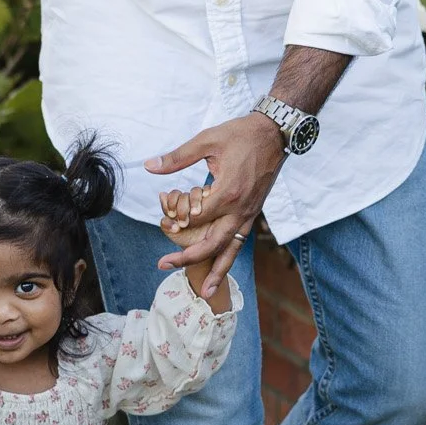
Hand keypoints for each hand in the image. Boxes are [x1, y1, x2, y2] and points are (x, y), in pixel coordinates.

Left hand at [147, 113, 282, 296]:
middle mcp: (240, 209)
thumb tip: (150, 166)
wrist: (275, 133)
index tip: (165, 222)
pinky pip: (240, 240)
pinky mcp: (254, 212)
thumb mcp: (206, 141)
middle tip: (164, 265)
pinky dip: (230, 256)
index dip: (179, 222)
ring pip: (232, 249)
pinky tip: (222, 267)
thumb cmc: (241, 134)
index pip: (198, 219)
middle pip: (213, 243)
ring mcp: (250, 213)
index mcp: (228, 192)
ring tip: (206, 291)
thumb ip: (178, 157)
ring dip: (218, 271)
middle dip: (189, 258)